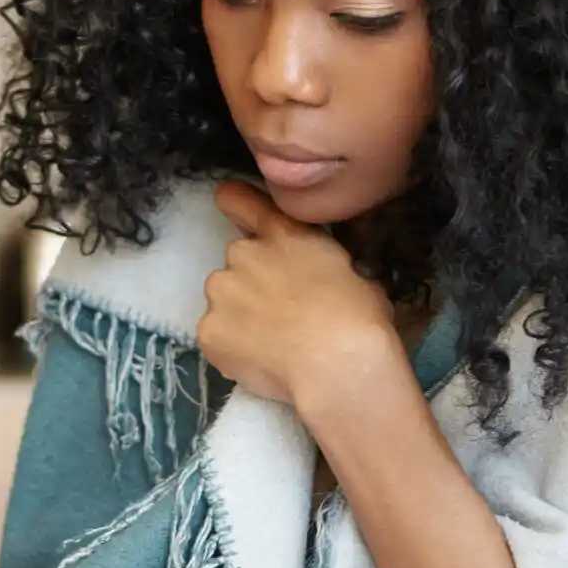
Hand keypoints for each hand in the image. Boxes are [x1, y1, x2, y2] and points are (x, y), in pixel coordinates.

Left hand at [200, 181, 401, 411]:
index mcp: (283, 234)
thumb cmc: (360, 318)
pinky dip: (231, 347)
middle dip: (253, 282)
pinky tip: (260, 361)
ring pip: (223, 300)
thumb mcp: (352, 272)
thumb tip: (320, 280)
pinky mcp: (208, 331)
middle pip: (237, 263)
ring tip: (272, 343)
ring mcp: (220, 293)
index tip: (230, 207)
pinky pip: (215, 336)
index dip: (234, 204)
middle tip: (281, 313)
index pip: (240, 200)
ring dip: (240, 314)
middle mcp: (243, 254)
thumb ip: (319, 264)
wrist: (338, 366)